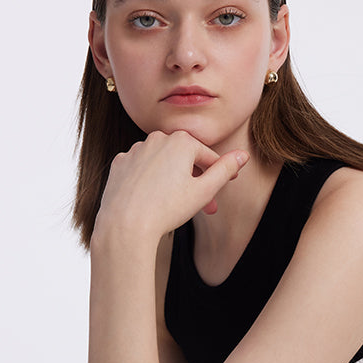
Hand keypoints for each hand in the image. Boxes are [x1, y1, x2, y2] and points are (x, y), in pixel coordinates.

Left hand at [95, 130, 248, 242]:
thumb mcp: (205, 190)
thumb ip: (225, 170)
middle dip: (197, 181)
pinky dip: (151, 181)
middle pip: (184, 159)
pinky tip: (154, 199)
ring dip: (174, 180)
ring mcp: (136, 150)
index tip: (227, 184)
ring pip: (163, 164)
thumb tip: (242, 155)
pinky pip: (142, 170)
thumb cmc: (167, 208)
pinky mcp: (120, 163)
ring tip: (180, 206)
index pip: (208, 156)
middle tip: (206, 206)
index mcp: (181, 141)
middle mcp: (157, 138)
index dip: (220, 172)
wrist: (125, 224)